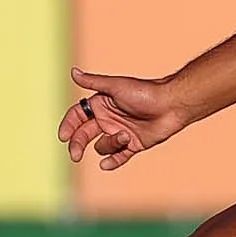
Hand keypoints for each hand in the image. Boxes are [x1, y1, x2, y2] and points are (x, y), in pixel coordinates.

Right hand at [59, 67, 190, 170]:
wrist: (172, 105)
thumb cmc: (145, 92)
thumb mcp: (116, 86)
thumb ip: (94, 82)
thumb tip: (73, 72)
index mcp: (101, 105)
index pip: (77, 116)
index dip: (68, 126)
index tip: (63, 137)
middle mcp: (108, 119)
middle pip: (84, 135)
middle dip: (77, 144)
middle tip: (75, 154)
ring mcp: (120, 133)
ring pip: (103, 146)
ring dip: (111, 144)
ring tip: (126, 135)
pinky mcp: (134, 144)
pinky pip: (119, 157)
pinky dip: (113, 162)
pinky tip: (106, 165)